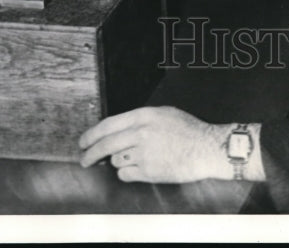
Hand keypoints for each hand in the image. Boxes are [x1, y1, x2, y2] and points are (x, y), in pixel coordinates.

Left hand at [79, 106, 231, 183]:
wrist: (205, 147)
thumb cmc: (187, 130)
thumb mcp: (163, 114)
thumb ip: (139, 121)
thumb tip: (116, 131)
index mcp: (143, 116)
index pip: (107, 125)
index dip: (91, 135)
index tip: (83, 142)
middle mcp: (141, 133)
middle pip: (105, 145)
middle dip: (90, 154)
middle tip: (85, 159)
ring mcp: (144, 153)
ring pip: (116, 160)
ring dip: (118, 161)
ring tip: (134, 158)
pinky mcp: (149, 171)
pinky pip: (126, 174)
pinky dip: (128, 173)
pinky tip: (139, 168)